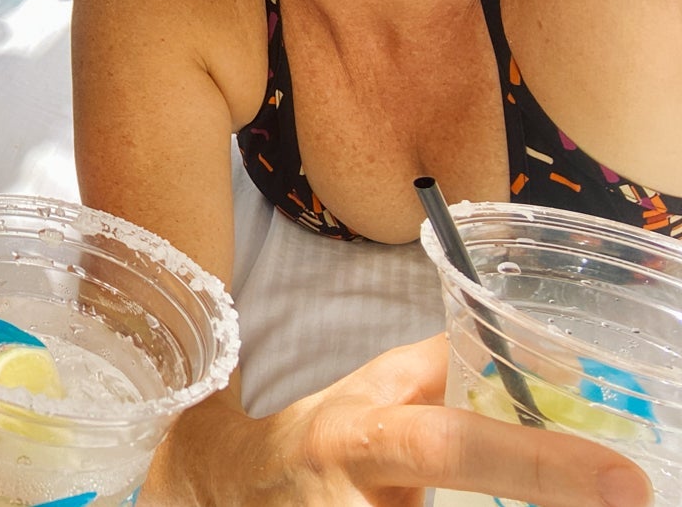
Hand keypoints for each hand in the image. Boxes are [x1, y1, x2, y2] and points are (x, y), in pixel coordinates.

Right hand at [153, 335, 652, 506]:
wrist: (229, 486)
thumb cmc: (317, 436)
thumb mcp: (373, 389)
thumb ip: (446, 371)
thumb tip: (546, 358)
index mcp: (358, 437)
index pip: (450, 443)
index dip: (536, 463)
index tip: (622, 481)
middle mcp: (347, 499)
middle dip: (541, 504)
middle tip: (621, 503)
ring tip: (521, 495)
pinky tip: (451, 505)